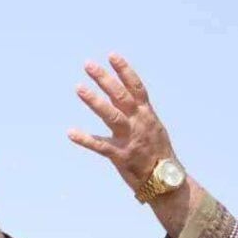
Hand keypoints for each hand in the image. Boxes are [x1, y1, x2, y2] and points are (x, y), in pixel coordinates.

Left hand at [68, 53, 175, 190]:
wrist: (166, 181)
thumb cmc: (158, 152)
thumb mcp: (152, 126)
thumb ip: (136, 110)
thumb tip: (119, 91)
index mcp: (147, 114)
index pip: (136, 87)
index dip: (124, 70)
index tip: (112, 55)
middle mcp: (139, 122)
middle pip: (120, 96)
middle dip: (104, 79)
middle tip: (88, 64)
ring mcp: (130, 138)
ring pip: (111, 115)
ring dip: (94, 101)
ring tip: (79, 87)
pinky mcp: (121, 156)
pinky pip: (101, 146)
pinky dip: (85, 139)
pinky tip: (70, 132)